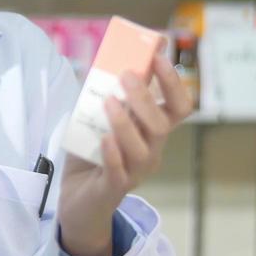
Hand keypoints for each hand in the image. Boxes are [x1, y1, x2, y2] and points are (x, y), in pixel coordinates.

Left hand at [57, 55, 193, 255]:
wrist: (76, 198)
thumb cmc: (93, 153)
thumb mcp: (102, 118)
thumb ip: (112, 93)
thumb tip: (116, 56)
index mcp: (153, 131)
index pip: (179, 107)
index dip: (173, 83)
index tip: (159, 57)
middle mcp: (151, 151)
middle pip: (161, 125)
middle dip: (145, 98)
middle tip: (125, 75)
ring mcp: (134, 172)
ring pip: (142, 149)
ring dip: (126, 122)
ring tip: (108, 102)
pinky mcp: (113, 189)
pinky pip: (119, 172)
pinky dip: (113, 153)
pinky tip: (104, 138)